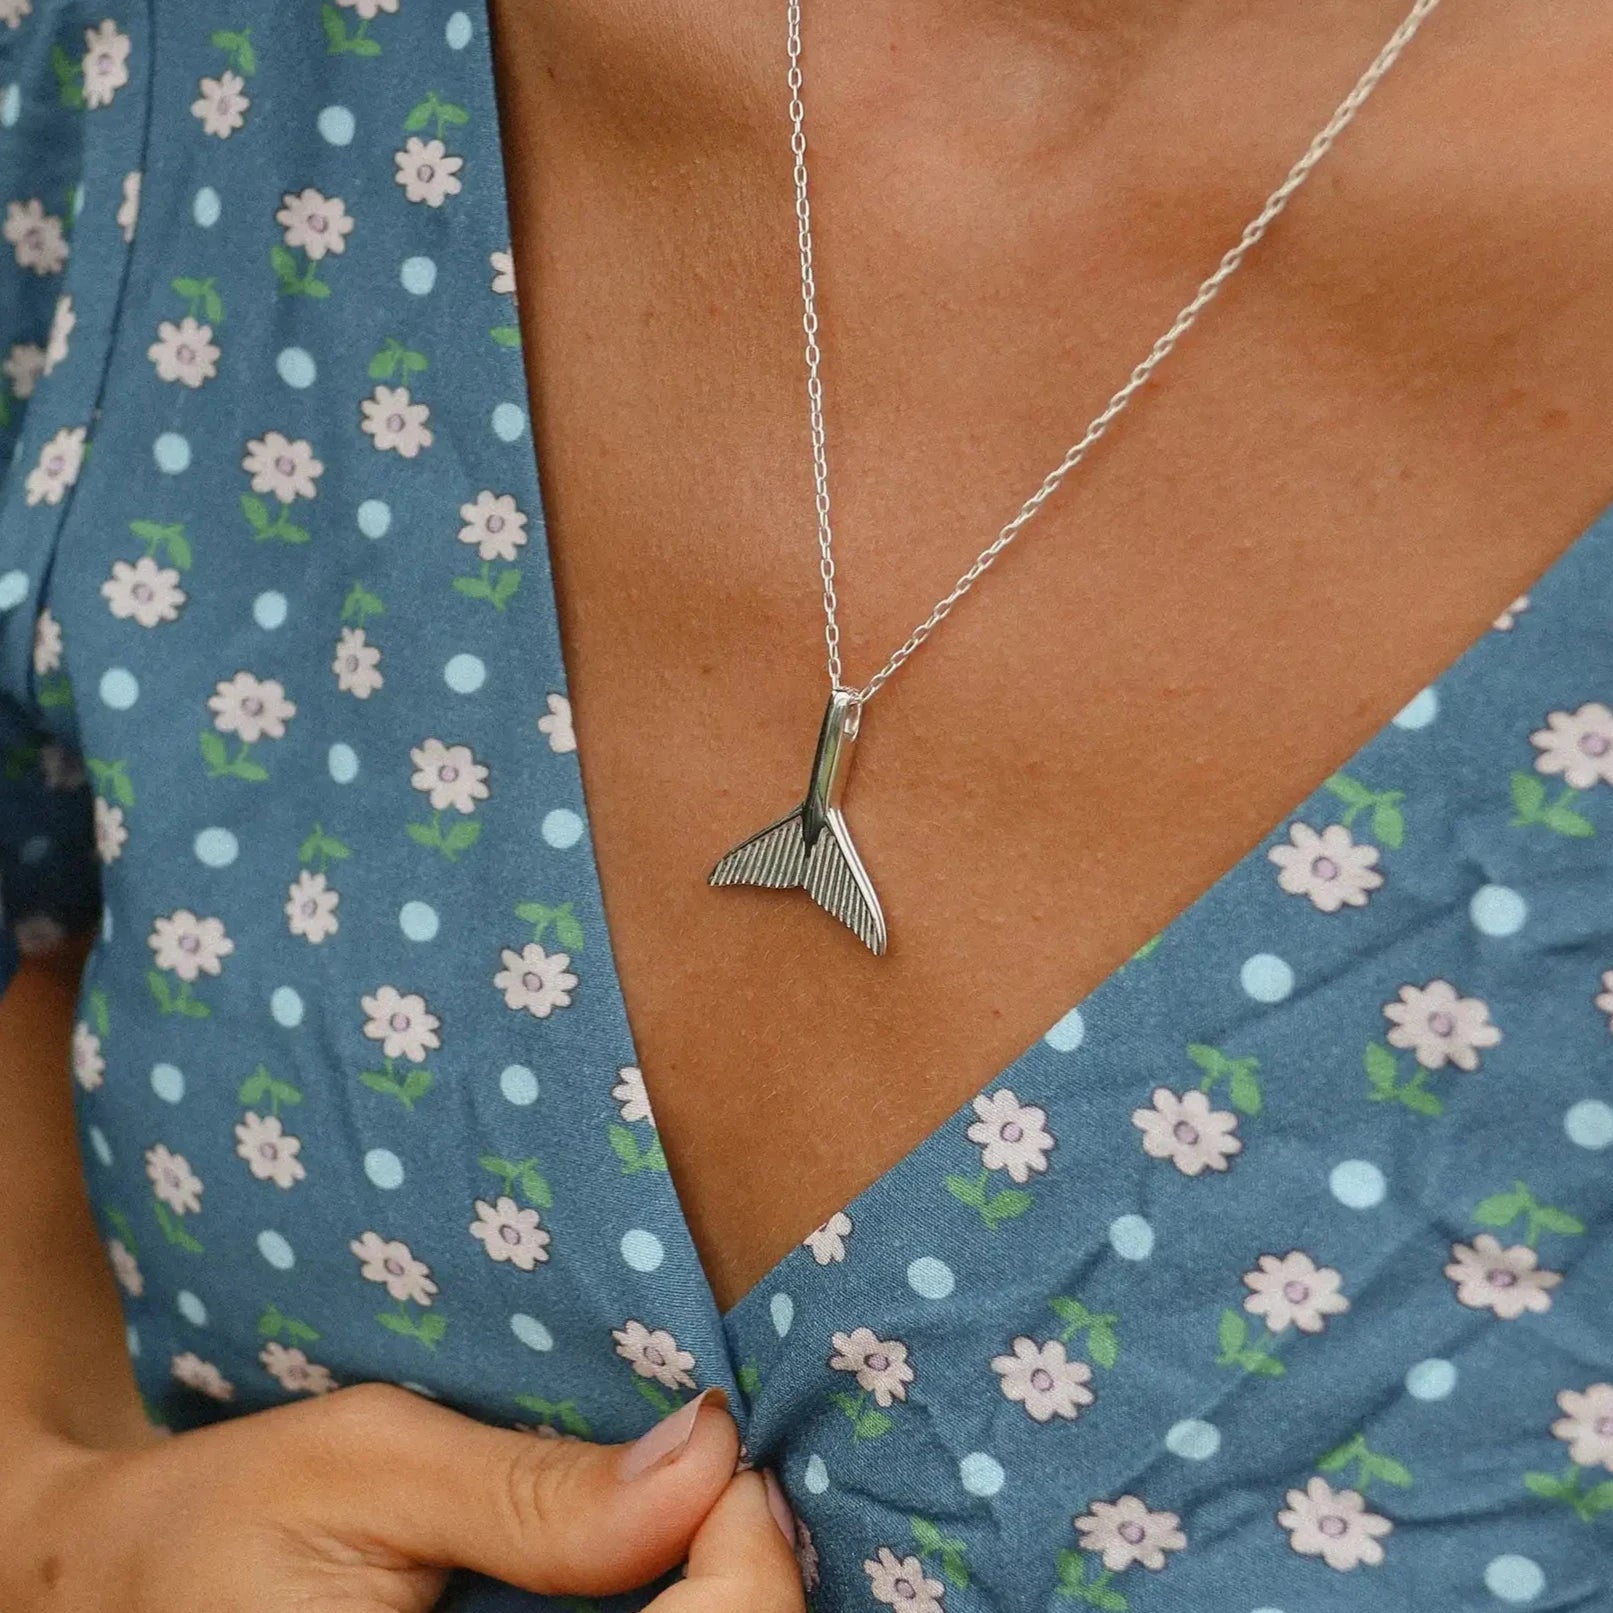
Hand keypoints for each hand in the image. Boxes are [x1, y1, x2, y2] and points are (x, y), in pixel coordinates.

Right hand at [12, 1383, 804, 1611]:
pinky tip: (664, 1572)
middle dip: (745, 1591)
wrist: (108, 1592)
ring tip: (706, 1527)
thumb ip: (537, 1487)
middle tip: (731, 1491)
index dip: (748, 1566)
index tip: (732, 1464)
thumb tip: (707, 1451)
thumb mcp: (369, 1463)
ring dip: (714, 1606)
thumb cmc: (218, 1521)